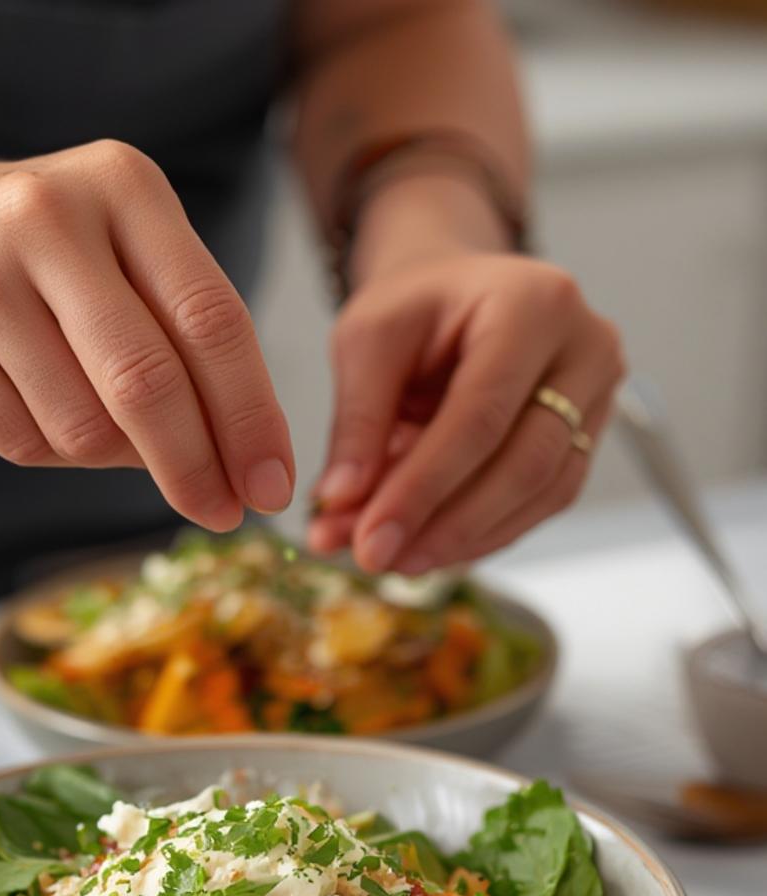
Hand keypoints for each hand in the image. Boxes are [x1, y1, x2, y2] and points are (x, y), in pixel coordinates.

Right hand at [0, 141, 293, 529]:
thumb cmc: (38, 257)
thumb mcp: (121, 255)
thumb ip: (184, 337)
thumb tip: (241, 466)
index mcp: (124, 187)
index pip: (212, 320)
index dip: (252, 416)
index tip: (274, 486)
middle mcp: (50, 215)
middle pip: (150, 381)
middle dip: (196, 467)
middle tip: (222, 514)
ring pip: (83, 428)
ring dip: (107, 456)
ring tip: (90, 421)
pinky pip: (19, 439)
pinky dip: (45, 450)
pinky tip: (33, 410)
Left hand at [308, 252, 624, 572]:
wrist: (458, 292)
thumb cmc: (417, 307)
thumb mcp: (367, 340)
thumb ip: (357, 421)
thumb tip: (340, 504)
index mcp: (534, 304)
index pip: (481, 416)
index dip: (423, 488)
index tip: (368, 539)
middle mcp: (586, 348)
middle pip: (525, 463)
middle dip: (444, 524)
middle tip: (376, 559)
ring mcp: (598, 397)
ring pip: (541, 493)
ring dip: (463, 539)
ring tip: (394, 559)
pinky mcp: (587, 438)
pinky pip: (542, 503)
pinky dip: (483, 534)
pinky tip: (430, 549)